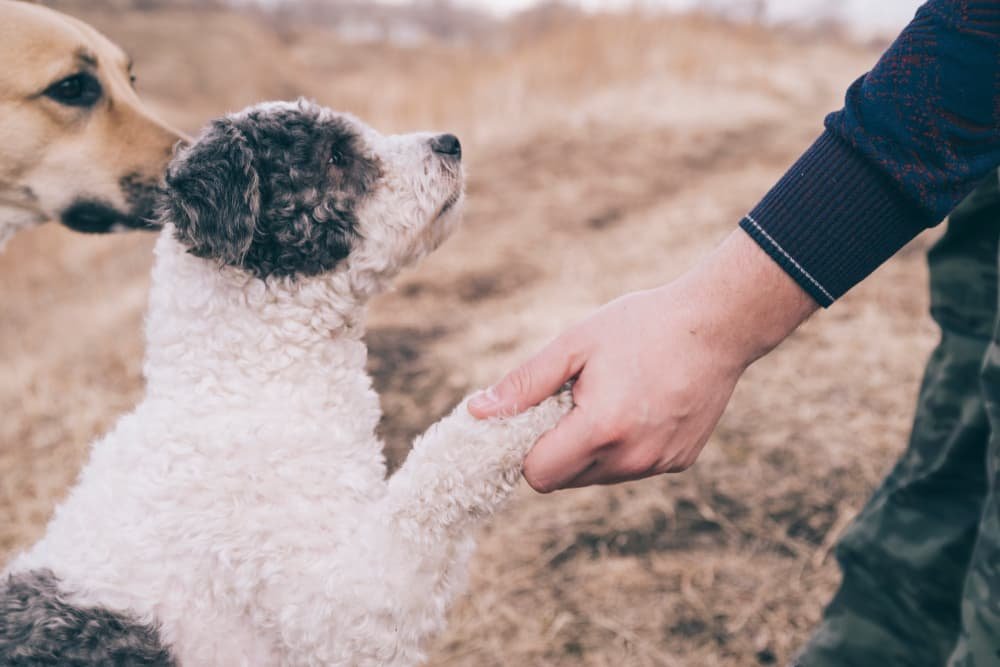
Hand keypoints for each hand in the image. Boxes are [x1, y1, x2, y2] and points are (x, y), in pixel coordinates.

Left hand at [468, 229, 817, 491]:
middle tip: (575, 399)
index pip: (538, 475)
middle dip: (558, 447)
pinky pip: (632, 468)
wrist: (717, 323)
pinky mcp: (680, 462)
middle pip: (566, 479)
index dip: (528, 448)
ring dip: (591, 448)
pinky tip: (640, 406)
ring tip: (611, 398)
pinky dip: (624, 447)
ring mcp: (660, 465)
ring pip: (598, 476)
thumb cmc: (640, 326)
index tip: (538, 415)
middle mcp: (633, 459)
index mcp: (601, 430)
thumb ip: (524, 384)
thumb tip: (477, 412)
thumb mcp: (574, 345)